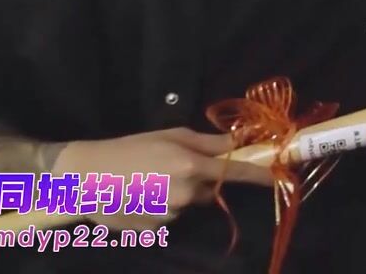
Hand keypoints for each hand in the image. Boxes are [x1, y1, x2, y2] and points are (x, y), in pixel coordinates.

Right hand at [52, 127, 272, 229]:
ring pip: (190, 205)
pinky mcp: (155, 230)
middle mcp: (186, 193)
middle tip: (172, 167)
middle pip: (212, 190)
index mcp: (192, 166)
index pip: (237, 172)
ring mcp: (171, 215)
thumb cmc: (130, 148)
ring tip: (150, 182)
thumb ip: (208, 142)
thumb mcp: (171, 136)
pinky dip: (162, 208)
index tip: (280, 178)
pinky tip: (141, 197)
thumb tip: (241, 141)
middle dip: (201, 180)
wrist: (85, 177)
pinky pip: (171, 218)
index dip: (261, 176)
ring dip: (180, 195)